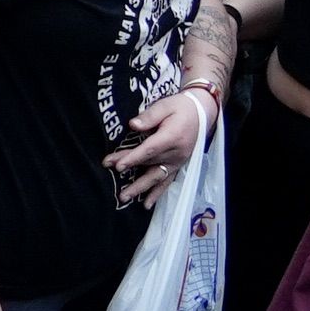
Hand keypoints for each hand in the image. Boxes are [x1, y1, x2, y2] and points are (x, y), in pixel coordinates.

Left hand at [106, 89, 209, 206]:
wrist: (201, 115)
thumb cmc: (181, 108)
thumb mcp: (166, 106)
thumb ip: (150, 116)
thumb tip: (133, 125)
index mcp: (172, 137)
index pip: (150, 149)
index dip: (133, 158)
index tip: (118, 165)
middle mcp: (176, 153)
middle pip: (148, 161)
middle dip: (127, 166)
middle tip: (108, 168)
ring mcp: (177, 162)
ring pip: (156, 176)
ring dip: (139, 187)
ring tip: (124, 197)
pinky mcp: (177, 166)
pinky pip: (167, 182)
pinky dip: (157, 194)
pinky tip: (146, 204)